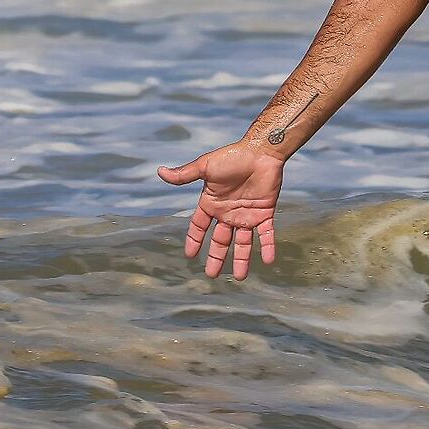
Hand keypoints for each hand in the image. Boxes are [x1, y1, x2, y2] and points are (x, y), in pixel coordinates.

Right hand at [158, 142, 283, 279]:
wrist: (261, 151)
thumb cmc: (233, 156)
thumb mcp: (205, 166)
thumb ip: (185, 174)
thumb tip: (160, 172)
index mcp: (212, 203)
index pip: (199, 227)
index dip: (195, 240)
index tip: (190, 256)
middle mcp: (228, 212)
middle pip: (220, 240)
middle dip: (217, 257)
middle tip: (212, 276)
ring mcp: (247, 214)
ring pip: (243, 242)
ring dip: (242, 259)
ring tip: (241, 277)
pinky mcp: (265, 213)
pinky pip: (267, 234)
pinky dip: (268, 247)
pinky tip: (268, 261)